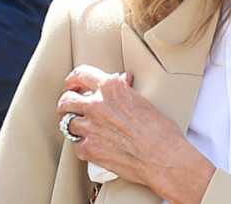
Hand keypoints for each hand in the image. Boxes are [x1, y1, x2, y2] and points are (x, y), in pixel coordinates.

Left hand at [57, 65, 214, 203]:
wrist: (165, 157)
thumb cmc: (160, 129)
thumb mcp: (141, 99)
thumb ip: (124, 88)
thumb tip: (121, 79)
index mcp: (110, 86)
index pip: (80, 73)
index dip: (73, 79)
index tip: (72, 84)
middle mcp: (97, 104)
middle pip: (66, 99)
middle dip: (66, 103)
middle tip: (69, 107)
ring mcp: (91, 127)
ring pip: (67, 122)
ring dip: (73, 125)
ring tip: (80, 128)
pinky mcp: (90, 149)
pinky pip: (75, 146)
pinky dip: (81, 146)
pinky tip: (91, 146)